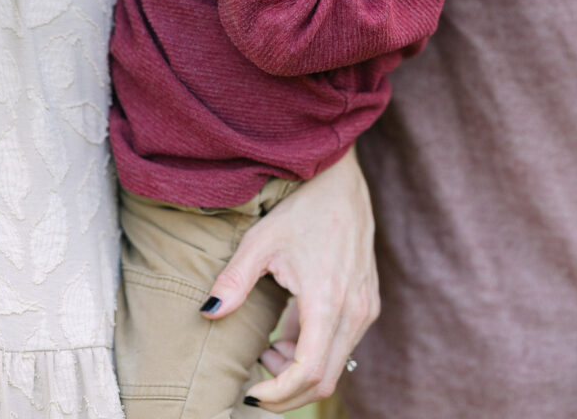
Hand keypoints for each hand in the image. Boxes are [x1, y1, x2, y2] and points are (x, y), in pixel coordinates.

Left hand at [201, 148, 378, 411]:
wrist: (340, 181)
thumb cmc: (301, 207)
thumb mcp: (262, 240)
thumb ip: (235, 279)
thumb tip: (209, 313)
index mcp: (328, 300)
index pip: (309, 372)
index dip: (280, 394)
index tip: (251, 394)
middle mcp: (355, 310)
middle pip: (326, 379)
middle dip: (288, 392)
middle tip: (254, 383)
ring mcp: (365, 307)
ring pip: (336, 365)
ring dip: (300, 371)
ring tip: (266, 351)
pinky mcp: (368, 302)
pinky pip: (344, 344)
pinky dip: (315, 353)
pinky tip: (287, 334)